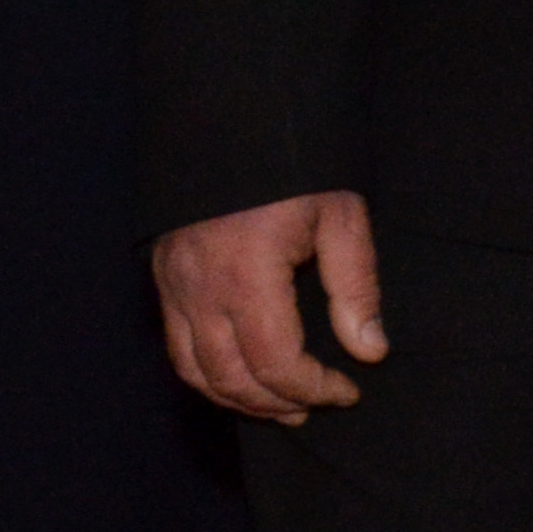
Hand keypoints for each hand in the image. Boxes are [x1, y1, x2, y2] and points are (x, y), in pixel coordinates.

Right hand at [154, 190, 385, 422]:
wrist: (233, 124)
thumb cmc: (295, 169)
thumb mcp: (340, 216)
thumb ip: (355, 287)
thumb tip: (369, 350)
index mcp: (247, 275)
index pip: (274, 361)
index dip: (313, 387)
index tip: (348, 390)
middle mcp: (200, 289)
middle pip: (231, 377)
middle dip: (276, 403)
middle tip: (316, 407)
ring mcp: (174, 286)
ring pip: (196, 371)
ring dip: (238, 399)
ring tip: (281, 407)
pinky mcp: (163, 279)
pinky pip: (176, 347)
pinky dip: (208, 376)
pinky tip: (241, 379)